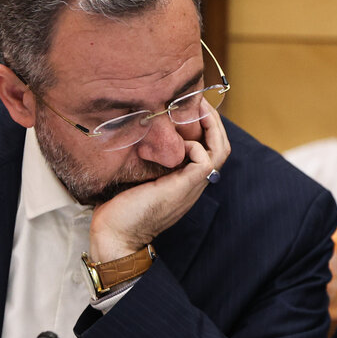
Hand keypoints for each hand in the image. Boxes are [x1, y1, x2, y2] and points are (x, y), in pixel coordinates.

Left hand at [88, 101, 230, 259]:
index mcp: (184, 181)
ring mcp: (192, 186)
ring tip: (197, 109)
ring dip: (211, 127)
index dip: (205, 127)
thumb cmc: (118, 210)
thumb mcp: (135, 176)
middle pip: (221, 147)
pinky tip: (177, 143)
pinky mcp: (184, 186)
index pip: (209, 149)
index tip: (190, 107)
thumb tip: (137, 133)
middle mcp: (193, 183)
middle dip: (213, 121)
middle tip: (198, 101)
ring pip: (220, 151)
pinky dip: (195, 146)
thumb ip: (146, 158)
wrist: (115, 236)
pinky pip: (206, 159)